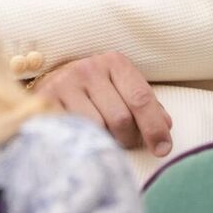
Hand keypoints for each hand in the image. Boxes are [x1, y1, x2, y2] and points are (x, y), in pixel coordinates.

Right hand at [31, 51, 171, 156]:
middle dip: (127, 138)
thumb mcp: (121, 90)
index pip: (141, 98)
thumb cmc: (94, 91)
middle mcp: (89, 68)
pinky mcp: (45, 101)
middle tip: (123, 142)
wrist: (50, 83)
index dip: (154, 127)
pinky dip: (83, 141)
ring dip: (104, 141)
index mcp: (114, 62)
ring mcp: (64, 83)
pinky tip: (83, 138)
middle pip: (121, 118)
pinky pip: (73, 132)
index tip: (162, 150)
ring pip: (97, 128)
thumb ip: (145, 106)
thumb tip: (166, 125)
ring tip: (102, 138)